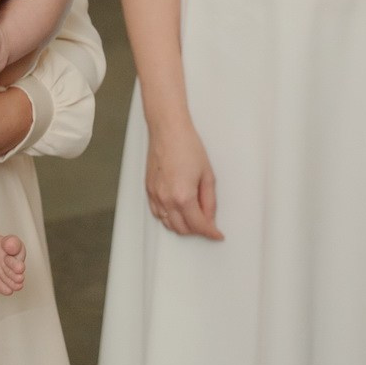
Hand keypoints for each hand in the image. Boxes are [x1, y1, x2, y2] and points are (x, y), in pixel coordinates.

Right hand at [145, 115, 222, 239]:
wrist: (168, 130)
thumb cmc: (187, 146)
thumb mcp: (207, 175)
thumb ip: (209, 201)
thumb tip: (209, 217)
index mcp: (183, 196)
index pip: (199, 225)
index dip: (211, 232)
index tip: (217, 234)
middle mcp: (166, 199)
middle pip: (181, 229)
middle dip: (197, 231)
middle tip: (208, 226)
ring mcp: (155, 195)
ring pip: (167, 223)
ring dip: (181, 226)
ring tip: (193, 219)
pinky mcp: (148, 189)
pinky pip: (157, 213)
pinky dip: (167, 217)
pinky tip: (176, 212)